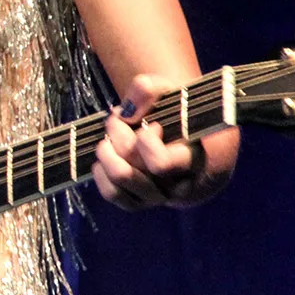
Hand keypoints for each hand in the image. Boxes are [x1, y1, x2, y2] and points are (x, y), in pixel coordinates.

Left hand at [92, 73, 206, 209]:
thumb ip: (150, 91)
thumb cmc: (178, 113)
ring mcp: (158, 197)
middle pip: (134, 169)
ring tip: (109, 138)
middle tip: (118, 119)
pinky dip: (101, 172)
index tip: (152, 124)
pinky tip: (106, 156)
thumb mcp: (169, 92)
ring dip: (106, 154)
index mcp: (194, 161)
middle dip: (118, 136)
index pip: (160, 164)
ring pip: (120, 182)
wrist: (182, 136)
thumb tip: (126, 111)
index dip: (146, 141)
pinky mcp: (139, 203)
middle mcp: (177, 186)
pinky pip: (112, 195)